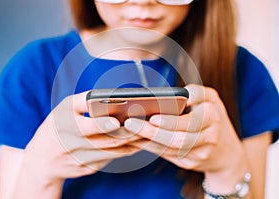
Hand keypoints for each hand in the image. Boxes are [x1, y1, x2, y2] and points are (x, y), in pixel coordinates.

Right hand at [22, 91, 140, 183]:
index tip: (117, 122)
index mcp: (64, 126)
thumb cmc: (57, 125)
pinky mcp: (87, 169)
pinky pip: (110, 159)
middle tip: (145, 124)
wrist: (42, 159)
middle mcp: (71, 145)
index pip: (85, 127)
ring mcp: (79, 161)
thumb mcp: (65, 109)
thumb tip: (114, 98)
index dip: (102, 125)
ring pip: (112, 153)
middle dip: (128, 134)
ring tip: (148, 134)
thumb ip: (86, 102)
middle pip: (105, 142)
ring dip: (132, 143)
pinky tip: (137, 143)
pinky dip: (124, 151)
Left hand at [124, 84, 248, 186]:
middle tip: (130, 123)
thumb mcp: (209, 99)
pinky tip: (135, 140)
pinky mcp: (192, 162)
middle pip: (180, 136)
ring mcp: (202, 151)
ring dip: (148, 140)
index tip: (153, 117)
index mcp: (213, 112)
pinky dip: (150, 147)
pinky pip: (168, 155)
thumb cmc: (211, 117)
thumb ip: (193, 93)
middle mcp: (210, 133)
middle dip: (153, 131)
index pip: (192, 115)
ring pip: (172, 147)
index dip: (172, 120)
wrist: (226, 152)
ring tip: (128, 132)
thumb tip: (169, 97)